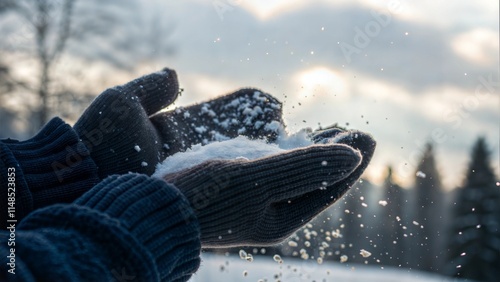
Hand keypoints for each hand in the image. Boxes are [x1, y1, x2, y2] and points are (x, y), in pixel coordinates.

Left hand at [74, 68, 283, 177]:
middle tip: (285, 133)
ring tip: (288, 149)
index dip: (254, 106)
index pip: (228, 109)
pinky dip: (253, 171)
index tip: (272, 109)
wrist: (88, 185)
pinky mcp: (198, 187)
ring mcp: (197, 169)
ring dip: (265, 152)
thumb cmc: (103, 144)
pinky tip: (273, 169)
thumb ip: (151, 88)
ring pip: (241, 156)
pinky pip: (232, 178)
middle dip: (266, 130)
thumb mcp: (122, 104)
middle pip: (241, 133)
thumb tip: (175, 74)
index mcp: (182, 125)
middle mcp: (194, 148)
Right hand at [160, 130, 374, 246]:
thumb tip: (351, 156)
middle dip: (338, 155)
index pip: (328, 187)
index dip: (351, 162)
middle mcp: (275, 212)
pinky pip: (276, 169)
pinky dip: (291, 152)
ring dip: (317, 151)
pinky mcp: (241, 187)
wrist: (158, 206)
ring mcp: (258, 201)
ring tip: (336, 131)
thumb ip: (304, 166)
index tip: (370, 137)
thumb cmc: (205, 195)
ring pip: (297, 173)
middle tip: (360, 131)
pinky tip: (294, 139)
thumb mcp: (257, 179)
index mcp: (284, 218)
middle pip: (316, 180)